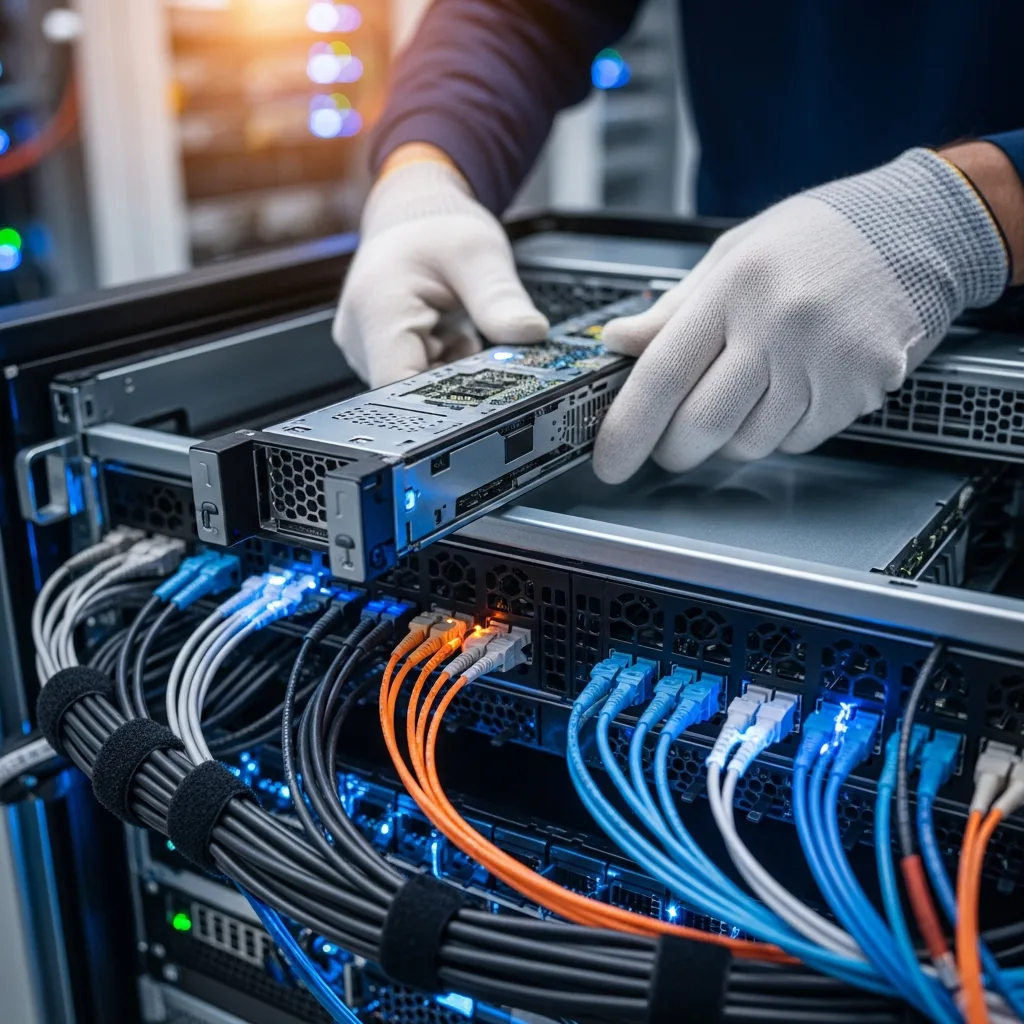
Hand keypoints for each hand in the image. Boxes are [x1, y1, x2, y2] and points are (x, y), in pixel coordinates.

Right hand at [333, 149, 548, 387]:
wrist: (414, 219)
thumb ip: (500, 299)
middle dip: (454, 383)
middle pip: (409, 392)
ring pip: (416, 389)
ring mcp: (368, 349)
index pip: (398, 387)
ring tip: (460, 330)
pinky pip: (418, 378)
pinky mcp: (381, 355)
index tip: (479, 400)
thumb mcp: (479, 254)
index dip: (438, 405)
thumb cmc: (435, 229)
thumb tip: (530, 333)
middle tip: (479, 349)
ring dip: (451, 373)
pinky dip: (445, 367)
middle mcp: (361, 336)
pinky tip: (451, 337)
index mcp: (378, 309)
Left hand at [592, 148, 1010, 483]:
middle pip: (702, 425)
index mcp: (735, 287)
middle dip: (674, 448)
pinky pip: (795, 441)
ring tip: (745, 392)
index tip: (609, 460)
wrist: (915, 230)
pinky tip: (790, 389)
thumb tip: (617, 343)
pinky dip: (777, 432)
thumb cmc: (814, 240)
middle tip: (671, 441)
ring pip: (748, 442)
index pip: (662, 374)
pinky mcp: (860, 389)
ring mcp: (824, 361)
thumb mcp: (731, 255)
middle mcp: (779, 326)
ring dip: (729, 438)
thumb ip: (671, 310)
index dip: (628, 428)